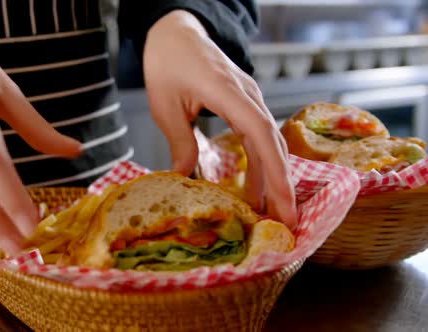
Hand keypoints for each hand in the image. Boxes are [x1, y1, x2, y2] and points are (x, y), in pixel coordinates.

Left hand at [143, 10, 296, 227]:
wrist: (175, 34)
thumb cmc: (167, 64)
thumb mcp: (165, 106)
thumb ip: (180, 142)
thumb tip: (186, 180)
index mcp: (227, 92)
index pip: (259, 132)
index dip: (273, 170)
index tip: (281, 202)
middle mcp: (247, 95)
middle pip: (272, 142)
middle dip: (281, 184)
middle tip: (286, 223)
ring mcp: (250, 98)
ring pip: (269, 142)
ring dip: (272, 178)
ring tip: (272, 216)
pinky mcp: (246, 104)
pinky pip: (258, 137)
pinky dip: (260, 165)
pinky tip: (256, 190)